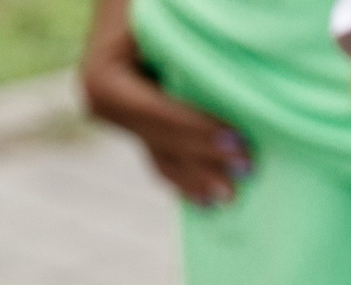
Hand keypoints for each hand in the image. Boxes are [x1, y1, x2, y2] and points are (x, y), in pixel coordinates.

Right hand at [80, 0, 252, 204]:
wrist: (130, 0)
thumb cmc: (161, 2)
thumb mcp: (168, 10)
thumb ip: (186, 35)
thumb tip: (235, 40)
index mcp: (103, 75)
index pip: (155, 111)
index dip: (197, 130)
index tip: (239, 140)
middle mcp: (101, 101)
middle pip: (160, 139)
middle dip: (204, 158)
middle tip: (249, 169)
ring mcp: (114, 118)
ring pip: (161, 155)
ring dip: (196, 178)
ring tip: (232, 196)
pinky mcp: (131, 126)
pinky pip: (160, 156)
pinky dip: (185, 176)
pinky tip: (207, 199)